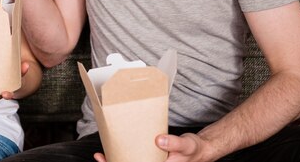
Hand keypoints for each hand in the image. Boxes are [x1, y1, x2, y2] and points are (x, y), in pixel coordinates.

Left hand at [93, 133, 208, 161]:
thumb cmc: (193, 149)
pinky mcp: (150, 158)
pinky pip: (135, 158)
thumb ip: (175, 143)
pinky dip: (125, 154)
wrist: (199, 149)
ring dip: (117, 160)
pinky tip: (116, 149)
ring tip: (102, 154)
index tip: (108, 161)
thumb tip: (160, 141)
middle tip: (100, 156)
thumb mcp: (187, 144)